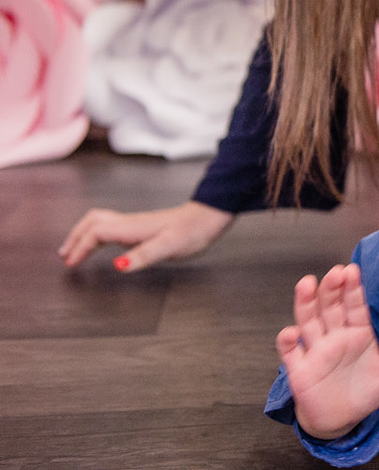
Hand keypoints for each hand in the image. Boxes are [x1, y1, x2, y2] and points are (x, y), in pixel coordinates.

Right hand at [58, 201, 234, 270]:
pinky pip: (112, 226)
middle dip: (75, 237)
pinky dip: (97, 235)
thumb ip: (143, 256)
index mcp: (132, 227)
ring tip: (73, 250)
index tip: (71, 264)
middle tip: (65, 255)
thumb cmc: (192, 232)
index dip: (80, 247)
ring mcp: (136, 223)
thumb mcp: (169, 247)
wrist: (208, 217)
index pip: (96, 233)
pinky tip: (101, 245)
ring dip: (83, 234)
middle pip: (93, 222)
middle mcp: (130, 222)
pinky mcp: (143, 226)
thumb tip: (118, 265)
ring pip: (100, 221)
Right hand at [276, 264, 378, 439]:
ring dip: (306, 303)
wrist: (340, 420)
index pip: (354, 306)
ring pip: (308, 322)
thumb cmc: (365, 391)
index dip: (352, 289)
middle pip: (330, 308)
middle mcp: (334, 336)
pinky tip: (291, 333)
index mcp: (357, 332)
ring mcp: (316, 351)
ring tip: (307, 285)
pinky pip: (290, 353)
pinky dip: (287, 342)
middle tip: (335, 272)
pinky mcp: (300, 369)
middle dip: (332, 289)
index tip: (352, 270)